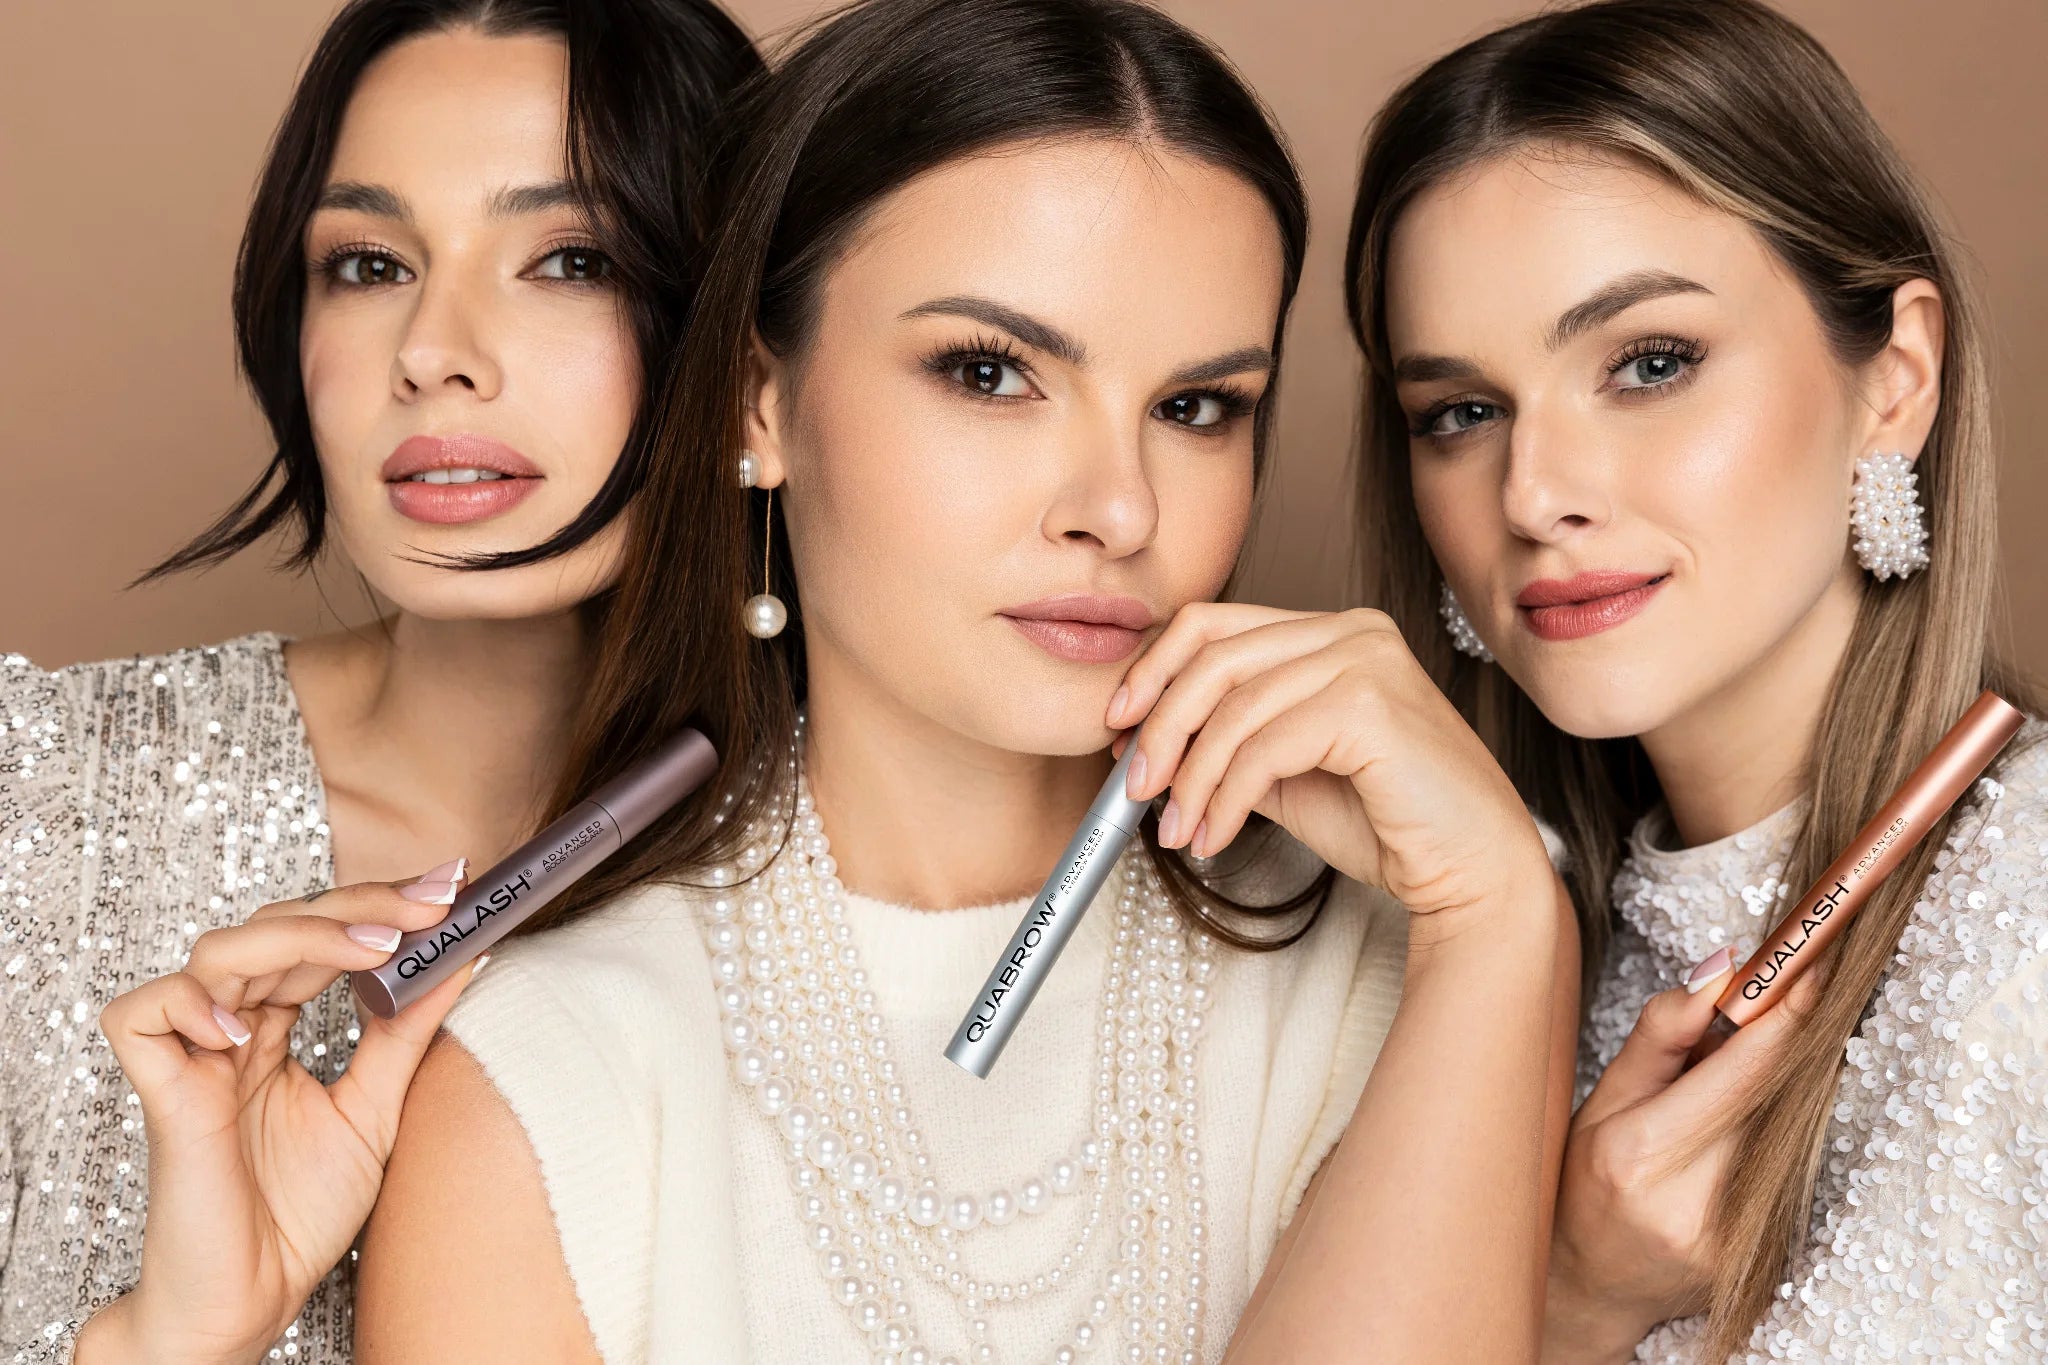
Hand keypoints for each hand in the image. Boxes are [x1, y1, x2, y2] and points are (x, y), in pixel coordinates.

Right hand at [81, 863, 485, 1364]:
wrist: (253, 1301)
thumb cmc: (300, 1214)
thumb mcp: (375, 1110)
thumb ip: (406, 1035)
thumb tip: (460, 960)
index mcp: (278, 1028)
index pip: (320, 937)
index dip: (377, 903)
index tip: (451, 885)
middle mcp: (234, 1031)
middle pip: (275, 926)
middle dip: (356, 903)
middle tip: (429, 901)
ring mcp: (194, 1058)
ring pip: (218, 952)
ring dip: (297, 936)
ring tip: (370, 948)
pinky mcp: (161, 1095)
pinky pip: (141, 1016)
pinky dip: (190, 1004)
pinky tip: (250, 1029)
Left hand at [1110, 603, 1549, 920]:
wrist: (1471, 870)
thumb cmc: (1388, 823)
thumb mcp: (1286, 774)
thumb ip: (1229, 744)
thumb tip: (1140, 741)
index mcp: (1331, 632)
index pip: (1214, 625)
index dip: (1154, 671)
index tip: (1116, 726)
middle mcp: (1351, 630)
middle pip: (1213, 657)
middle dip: (1160, 726)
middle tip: (1133, 787)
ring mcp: (1366, 660)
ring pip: (1233, 708)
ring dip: (1190, 778)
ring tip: (1175, 830)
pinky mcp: (1370, 706)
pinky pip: (1264, 748)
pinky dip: (1224, 797)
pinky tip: (1213, 837)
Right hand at [1544, 951, 1819, 1360]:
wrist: (1593, 1287)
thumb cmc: (1587, 1182)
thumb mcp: (1602, 1099)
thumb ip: (1662, 1036)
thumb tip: (1722, 975)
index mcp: (1641, 1153)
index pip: (1746, 1069)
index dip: (1789, 1011)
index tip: (1813, 962)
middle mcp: (1695, 1201)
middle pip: (1782, 1094)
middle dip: (1785, 1039)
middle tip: (1785, 991)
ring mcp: (1737, 1238)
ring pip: (1793, 1129)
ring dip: (1779, 1086)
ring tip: (1731, 1084)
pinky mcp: (1768, 1256)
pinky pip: (1791, 1168)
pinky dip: (1775, 1132)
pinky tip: (1738, 1135)